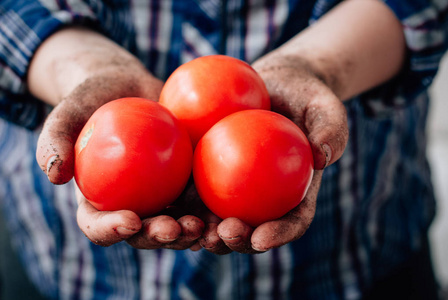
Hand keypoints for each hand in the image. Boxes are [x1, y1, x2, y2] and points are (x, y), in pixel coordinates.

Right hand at [30, 27, 207, 249]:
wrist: (131, 88)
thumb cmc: (95, 98)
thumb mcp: (71, 109)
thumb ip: (56, 137)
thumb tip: (54, 174)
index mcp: (99, 200)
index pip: (99, 224)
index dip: (112, 230)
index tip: (131, 220)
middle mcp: (132, 205)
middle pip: (144, 233)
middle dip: (160, 238)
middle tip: (176, 229)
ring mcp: (162, 198)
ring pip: (178, 223)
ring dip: (194, 232)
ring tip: (208, 226)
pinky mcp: (187, 184)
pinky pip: (202, 198)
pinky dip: (215, 207)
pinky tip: (229, 206)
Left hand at [197, 54, 348, 253]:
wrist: (273, 85)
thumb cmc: (303, 97)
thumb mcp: (324, 105)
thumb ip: (330, 127)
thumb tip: (322, 157)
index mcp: (295, 193)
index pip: (292, 221)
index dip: (278, 235)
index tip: (261, 238)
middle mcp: (264, 198)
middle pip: (252, 229)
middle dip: (236, 242)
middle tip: (223, 234)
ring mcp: (235, 189)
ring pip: (218, 218)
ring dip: (203, 231)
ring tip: (190, 229)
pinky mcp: (209, 173)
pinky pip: (194, 188)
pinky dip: (182, 200)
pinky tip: (167, 201)